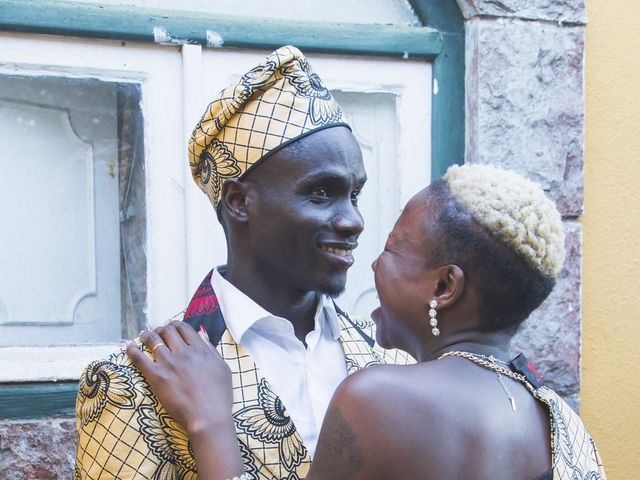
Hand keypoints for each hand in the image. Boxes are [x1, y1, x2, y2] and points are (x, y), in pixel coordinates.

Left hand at [126, 320, 233, 435]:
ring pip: (154, 340)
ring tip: (144, 335)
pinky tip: (128, 345)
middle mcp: (183, 352)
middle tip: (157, 330)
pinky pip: (140, 359)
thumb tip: (201, 334)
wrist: (208, 416)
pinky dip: (132, 350)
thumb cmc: (219, 395)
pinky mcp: (156, 377)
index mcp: (200, 349)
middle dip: (161, 328)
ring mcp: (169, 363)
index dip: (176, 325)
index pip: (185, 328)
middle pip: (168, 331)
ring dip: (147, 335)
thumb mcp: (222, 367)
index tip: (172, 327)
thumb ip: (211, 349)